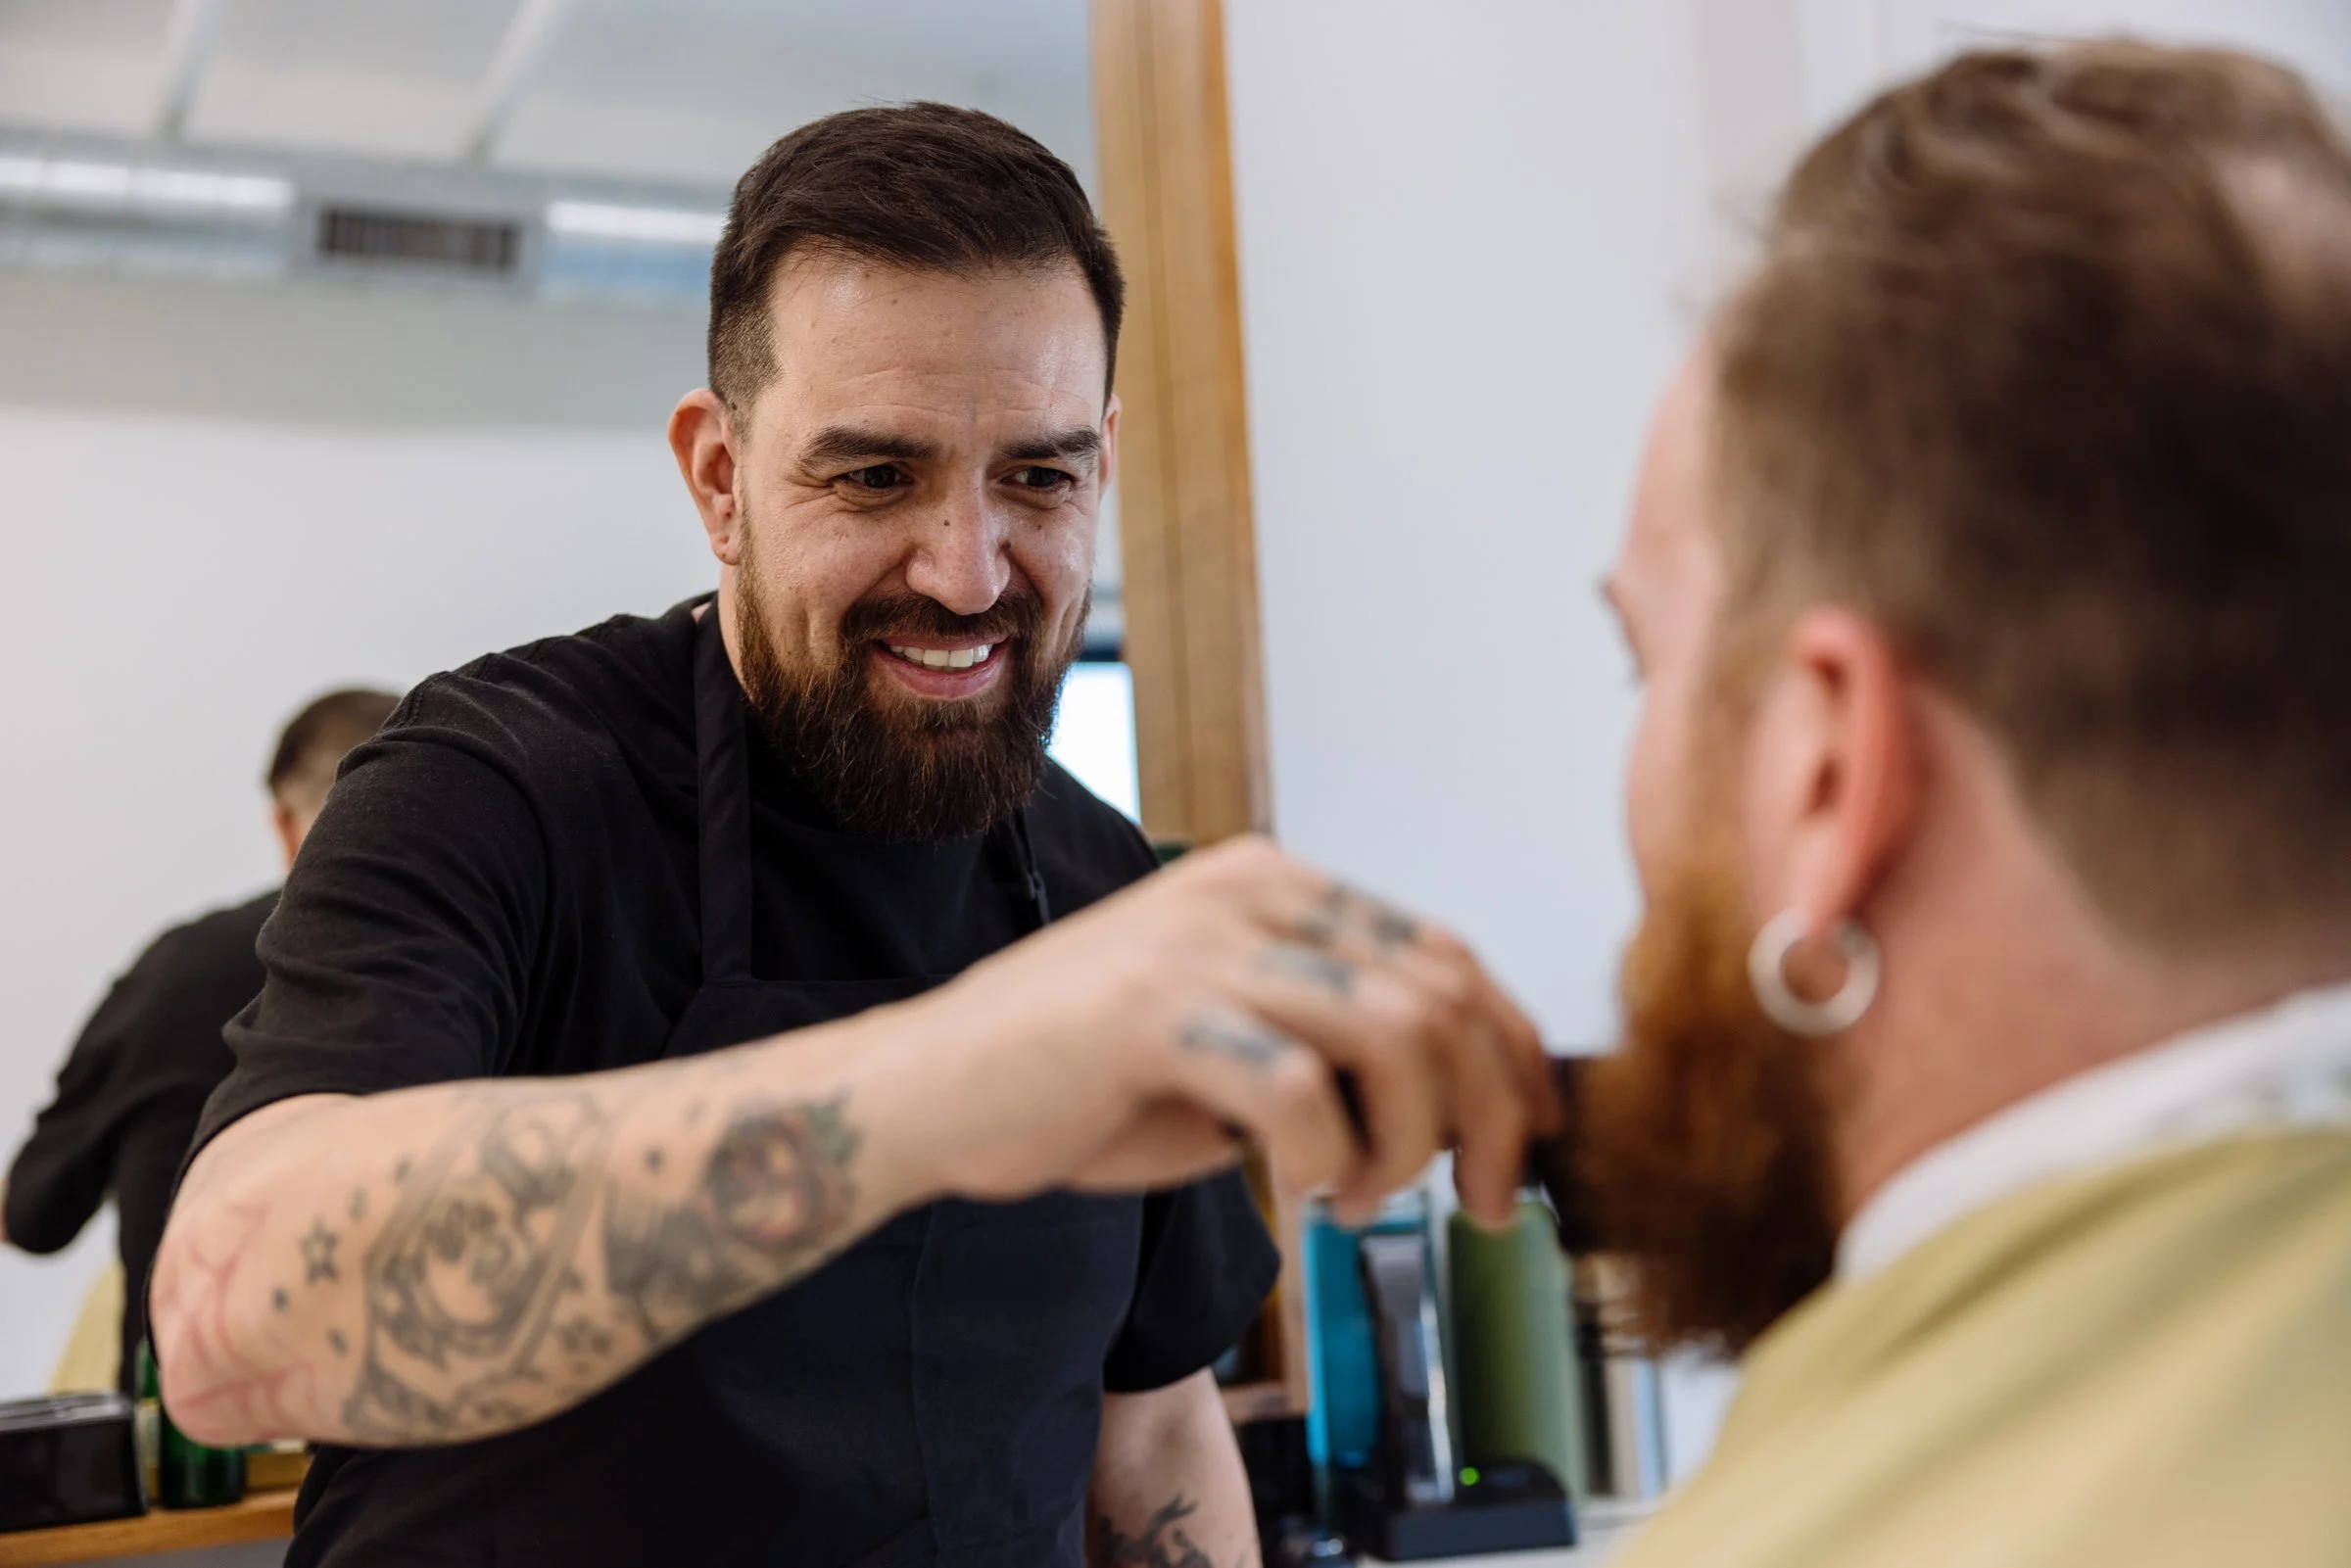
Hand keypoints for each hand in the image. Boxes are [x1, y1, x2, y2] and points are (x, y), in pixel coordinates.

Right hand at [894, 836, 1555, 1224]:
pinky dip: (1330, 1160)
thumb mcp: (1234, 1043)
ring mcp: (1200, 944)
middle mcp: (1249, 892)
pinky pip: (1302, 1091)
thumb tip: (1468, 1103)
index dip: (1514, 1050)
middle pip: (1442, 994)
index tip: (1533, 1135)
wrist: (927, 1095)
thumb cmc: (1083, 1083)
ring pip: (1397, 1036)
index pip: (1444, 954)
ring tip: (1362, 1196)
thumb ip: (1335, 1047)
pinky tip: (1306, 1192)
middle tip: (1478, 1202)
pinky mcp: (1154, 1011)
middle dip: (1489, 1114)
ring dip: (1412, 1143)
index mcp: (1275, 884)